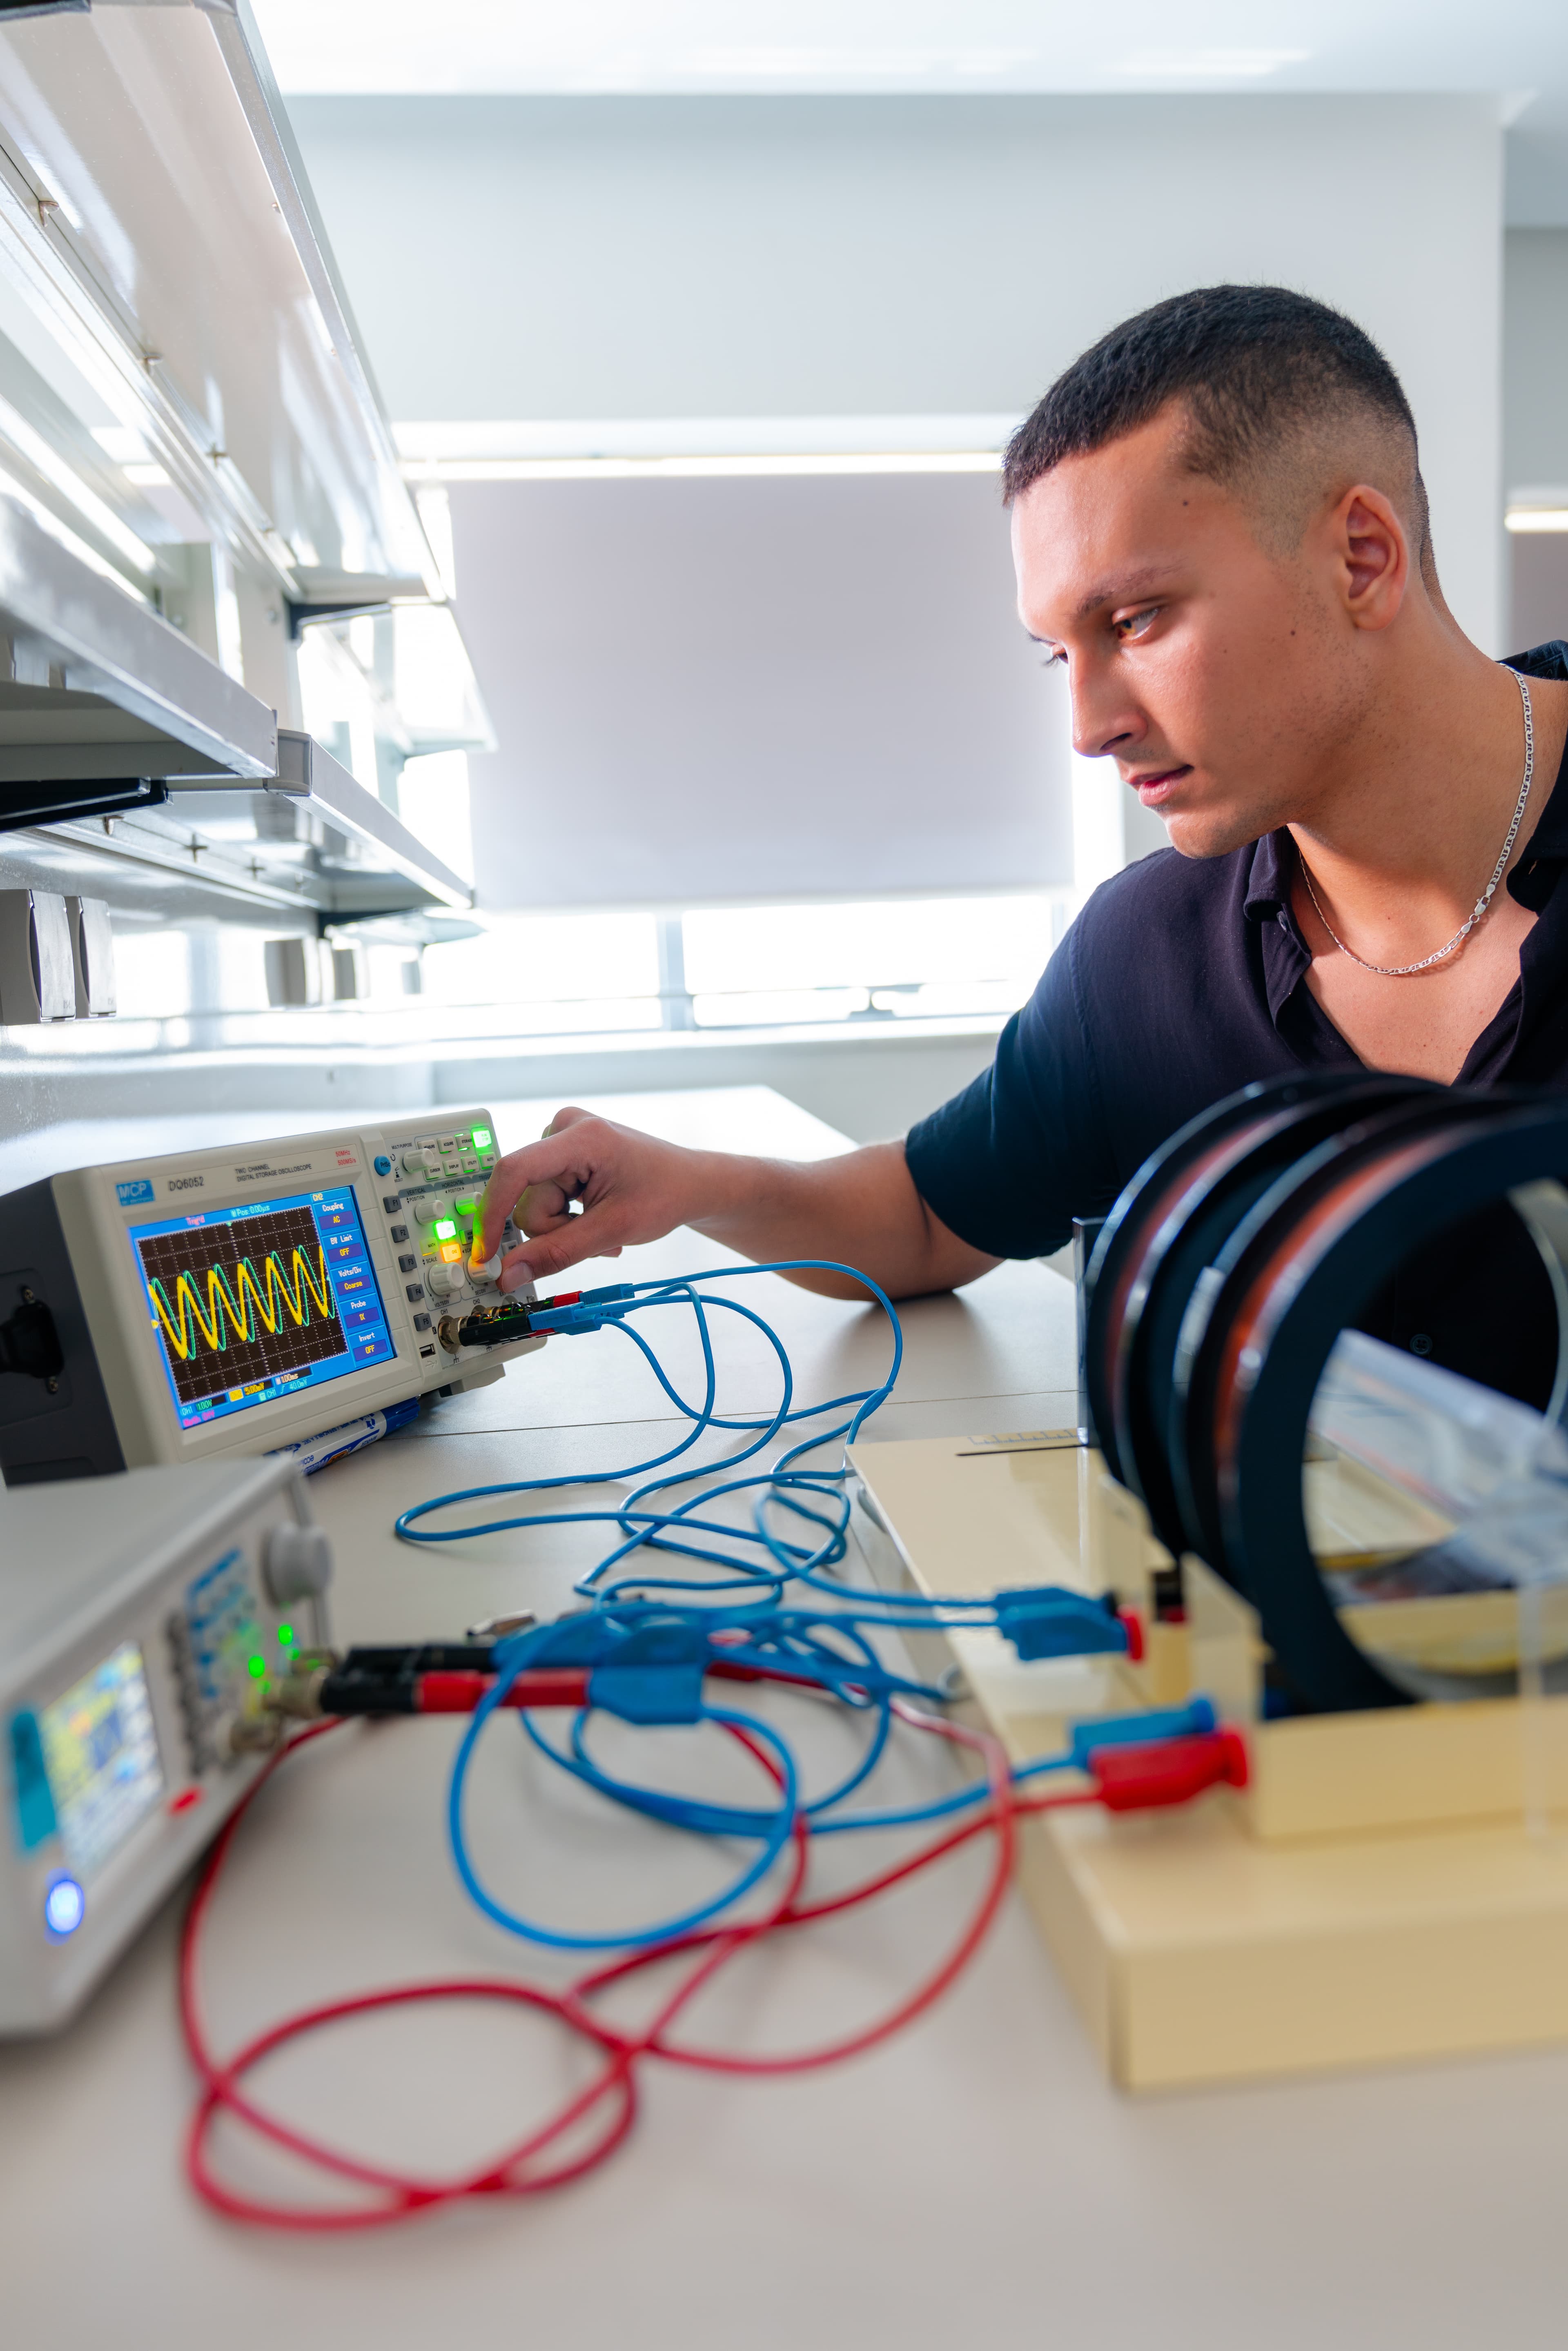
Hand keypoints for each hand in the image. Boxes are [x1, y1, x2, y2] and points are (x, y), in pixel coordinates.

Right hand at [478, 1107, 710, 1287]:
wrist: (690, 1184)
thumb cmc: (665, 1195)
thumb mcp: (613, 1231)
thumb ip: (558, 1253)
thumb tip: (508, 1274)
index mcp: (581, 1136)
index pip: (515, 1171)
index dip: (492, 1215)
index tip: (485, 1255)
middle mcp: (564, 1129)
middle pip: (527, 1201)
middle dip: (557, 1230)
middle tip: (598, 1238)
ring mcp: (561, 1140)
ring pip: (534, 1206)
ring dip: (566, 1229)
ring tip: (604, 1228)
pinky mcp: (562, 1155)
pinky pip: (544, 1200)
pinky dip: (568, 1219)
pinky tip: (598, 1218)